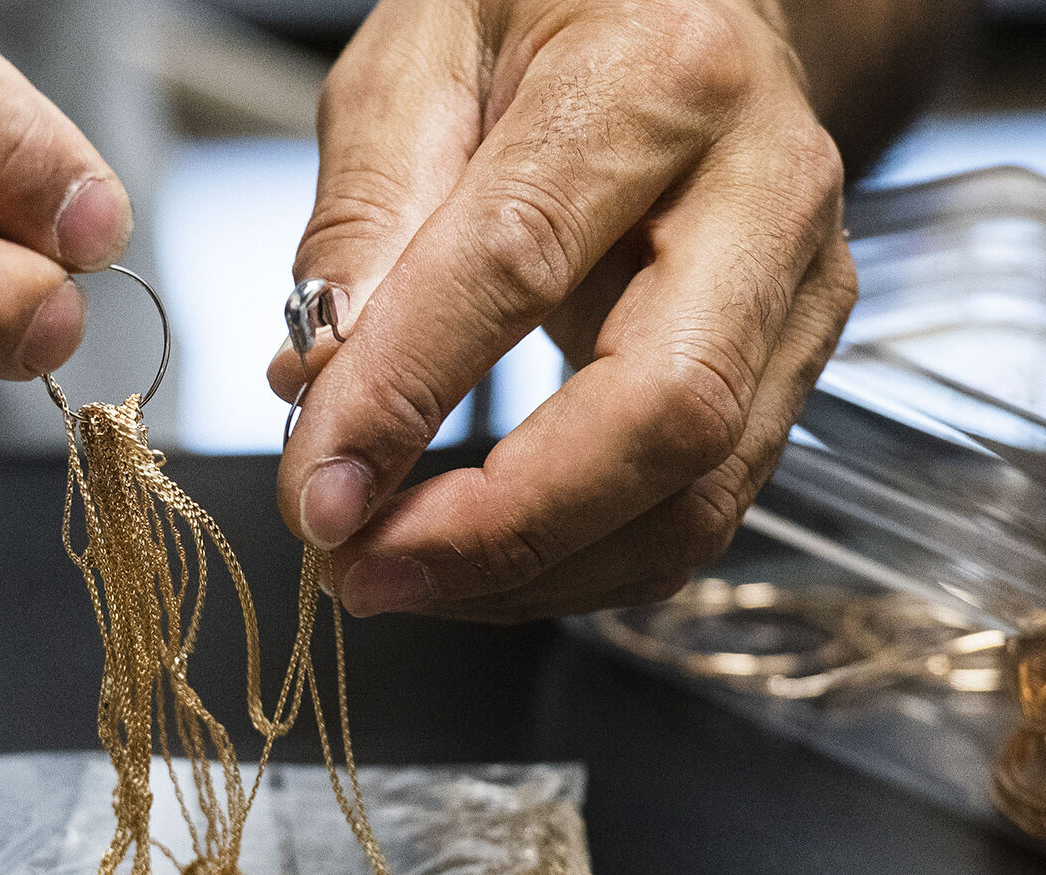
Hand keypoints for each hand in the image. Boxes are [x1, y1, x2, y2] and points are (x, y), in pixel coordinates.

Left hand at [271, 0, 855, 620]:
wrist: (688, 5)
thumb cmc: (546, 17)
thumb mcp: (416, 57)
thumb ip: (365, 214)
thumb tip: (316, 384)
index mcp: (653, 78)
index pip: (518, 263)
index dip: (407, 396)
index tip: (317, 490)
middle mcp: (763, 187)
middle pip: (665, 412)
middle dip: (501, 527)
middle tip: (364, 569)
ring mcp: (798, 289)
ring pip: (697, 494)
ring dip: (534, 572)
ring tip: (399, 578)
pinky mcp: (791, 366)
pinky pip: (698, 510)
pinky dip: (578, 564)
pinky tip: (477, 563)